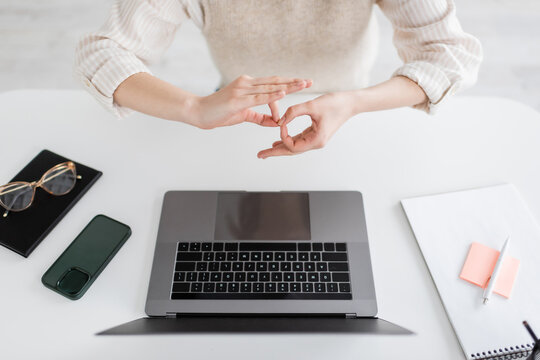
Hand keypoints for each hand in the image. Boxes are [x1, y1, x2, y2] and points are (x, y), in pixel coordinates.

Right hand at [193, 75, 311, 129]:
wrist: (198, 112)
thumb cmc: (218, 113)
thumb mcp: (243, 115)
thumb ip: (260, 118)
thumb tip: (275, 122)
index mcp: (248, 85)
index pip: (272, 84)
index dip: (288, 84)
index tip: (302, 84)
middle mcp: (246, 83)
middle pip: (275, 82)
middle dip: (293, 82)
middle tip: (310, 81)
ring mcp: (242, 90)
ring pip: (270, 88)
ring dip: (288, 87)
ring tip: (303, 85)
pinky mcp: (238, 100)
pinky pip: (258, 97)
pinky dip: (272, 96)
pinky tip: (283, 93)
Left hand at [257, 92, 354, 158]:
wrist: (350, 102)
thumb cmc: (336, 103)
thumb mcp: (312, 105)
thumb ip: (294, 111)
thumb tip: (280, 119)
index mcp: (316, 140)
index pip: (292, 145)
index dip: (283, 135)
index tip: (281, 122)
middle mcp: (315, 142)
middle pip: (291, 151)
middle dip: (275, 153)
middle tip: (260, 155)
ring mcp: (315, 139)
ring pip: (294, 146)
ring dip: (279, 148)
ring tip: (265, 151)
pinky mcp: (315, 133)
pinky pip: (298, 140)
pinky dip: (287, 140)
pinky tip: (277, 142)